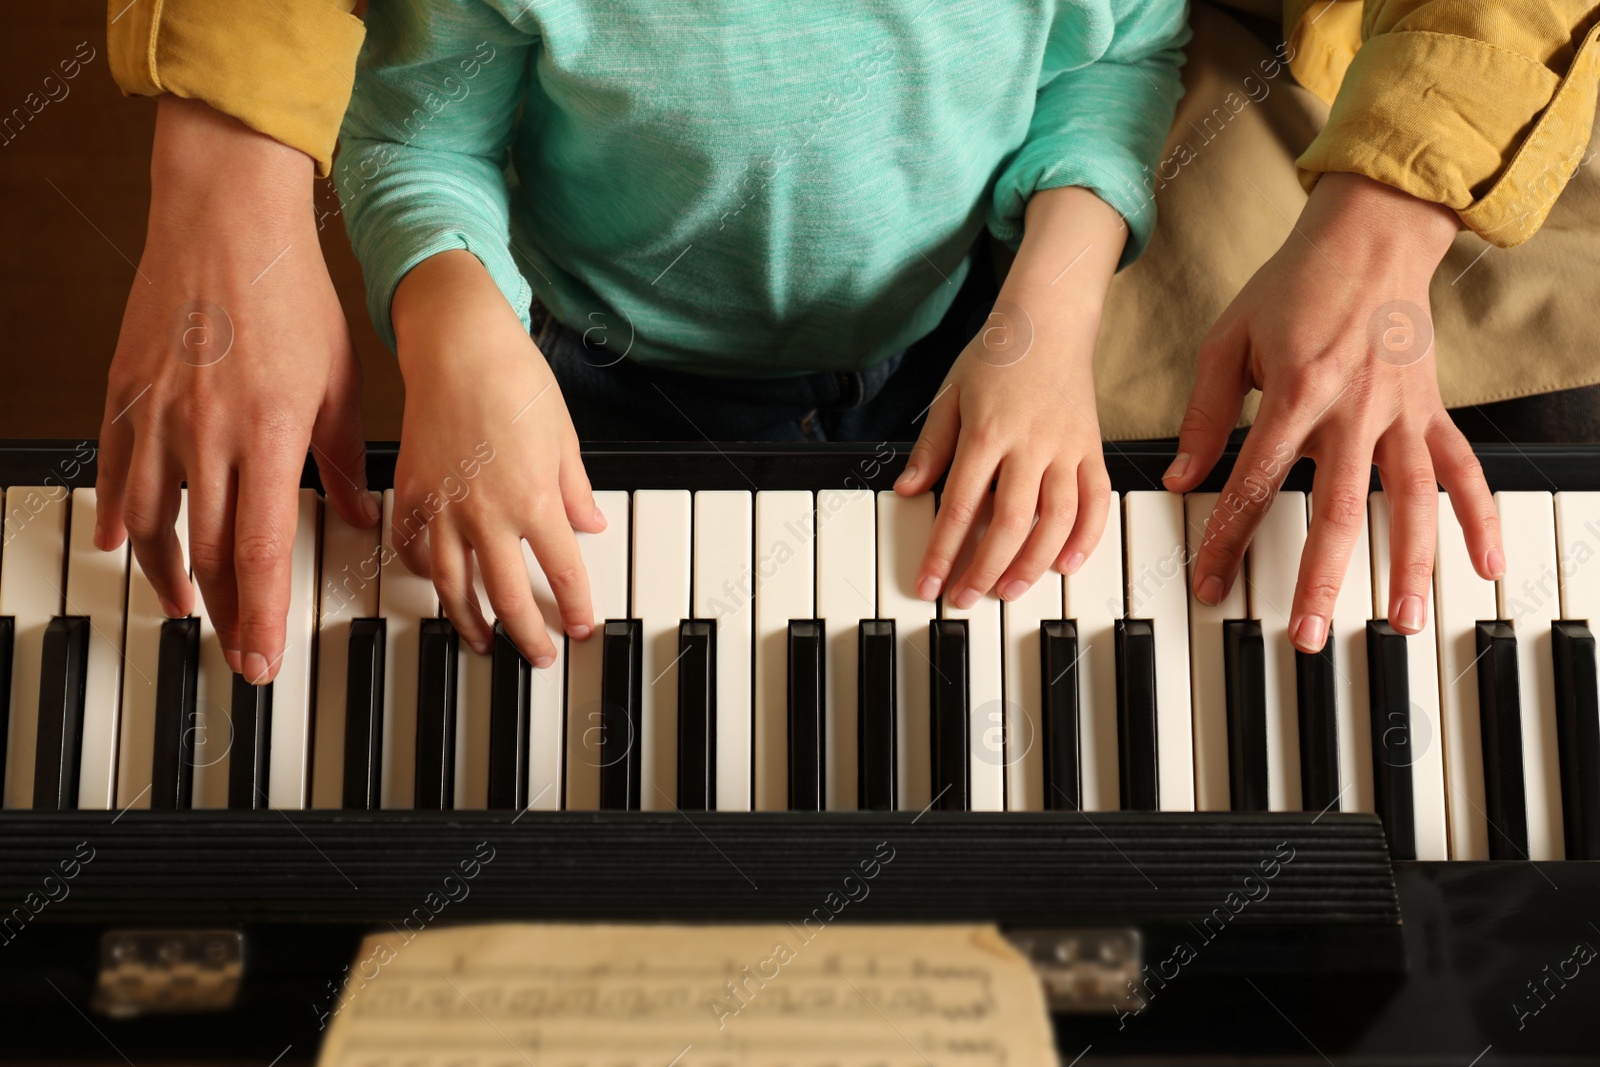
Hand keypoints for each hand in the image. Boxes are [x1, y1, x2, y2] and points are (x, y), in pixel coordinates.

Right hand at [97, 96, 373, 684]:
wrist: (227, 222)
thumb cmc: (291, 295)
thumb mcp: (341, 382)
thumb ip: (344, 459)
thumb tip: (357, 515)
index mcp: (267, 437)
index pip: (263, 554)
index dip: (263, 617)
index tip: (264, 661)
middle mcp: (206, 437)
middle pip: (209, 553)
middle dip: (225, 614)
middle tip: (236, 652)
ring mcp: (158, 418)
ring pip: (154, 525)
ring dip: (171, 576)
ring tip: (187, 607)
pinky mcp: (125, 395)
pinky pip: (115, 474)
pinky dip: (120, 518)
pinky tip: (125, 545)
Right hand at [391, 250, 603, 664]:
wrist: (458, 345)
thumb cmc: (515, 380)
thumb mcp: (564, 438)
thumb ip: (576, 490)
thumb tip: (592, 524)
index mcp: (534, 501)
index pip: (564, 573)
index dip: (576, 608)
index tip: (582, 628)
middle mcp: (488, 513)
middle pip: (508, 596)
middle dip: (526, 635)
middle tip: (537, 657)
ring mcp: (444, 506)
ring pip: (454, 586)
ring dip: (470, 621)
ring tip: (482, 641)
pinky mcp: (412, 491)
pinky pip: (413, 547)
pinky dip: (422, 571)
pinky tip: (434, 582)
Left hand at [896, 186, 1124, 605]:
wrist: (1049, 320)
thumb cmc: (996, 357)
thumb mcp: (950, 396)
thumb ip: (931, 448)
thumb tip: (907, 491)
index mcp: (987, 431)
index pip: (961, 505)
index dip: (943, 551)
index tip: (928, 583)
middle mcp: (1030, 443)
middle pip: (1010, 522)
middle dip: (984, 568)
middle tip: (965, 598)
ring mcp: (1067, 447)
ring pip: (1056, 519)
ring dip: (1033, 563)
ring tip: (1009, 590)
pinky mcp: (1093, 448)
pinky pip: (1097, 500)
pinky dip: (1087, 536)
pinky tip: (1068, 563)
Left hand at [1164, 172, 1503, 652]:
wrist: (1370, 233)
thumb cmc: (1292, 287)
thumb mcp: (1227, 342)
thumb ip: (1204, 415)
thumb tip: (1179, 477)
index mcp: (1295, 394)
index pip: (1253, 484)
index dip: (1226, 540)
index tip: (1210, 586)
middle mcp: (1353, 409)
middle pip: (1337, 508)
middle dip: (1320, 578)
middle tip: (1304, 633)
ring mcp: (1400, 412)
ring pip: (1410, 500)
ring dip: (1408, 564)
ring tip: (1401, 622)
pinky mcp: (1432, 408)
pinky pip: (1462, 468)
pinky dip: (1478, 515)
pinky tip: (1485, 564)